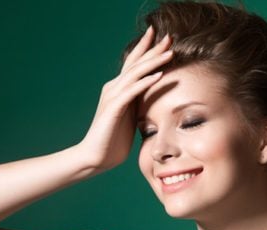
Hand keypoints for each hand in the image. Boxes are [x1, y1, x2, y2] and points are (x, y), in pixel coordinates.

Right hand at [80, 26, 172, 172]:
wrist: (96, 157)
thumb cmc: (114, 140)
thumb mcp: (131, 117)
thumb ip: (139, 104)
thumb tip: (153, 100)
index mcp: (119, 89)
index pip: (135, 64)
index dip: (148, 49)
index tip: (164, 38)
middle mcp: (114, 88)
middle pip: (136, 63)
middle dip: (153, 49)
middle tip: (169, 35)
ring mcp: (113, 97)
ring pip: (135, 73)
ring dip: (153, 62)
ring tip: (170, 52)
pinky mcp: (113, 108)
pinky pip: (132, 92)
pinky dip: (145, 82)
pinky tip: (158, 75)